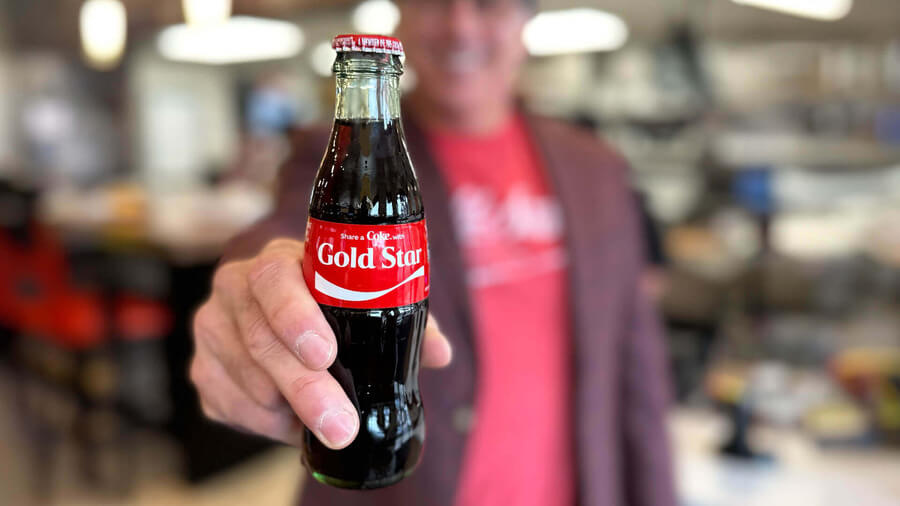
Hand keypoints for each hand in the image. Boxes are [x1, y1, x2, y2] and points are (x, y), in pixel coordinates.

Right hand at [190, 238, 451, 448]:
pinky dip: (267, 423)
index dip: (295, 316)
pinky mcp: (202, 372)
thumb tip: (440, 354)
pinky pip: (229, 407)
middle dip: (305, 389)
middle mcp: (233, 290)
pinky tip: (293, 422)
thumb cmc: (329, 303)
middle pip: (261, 340)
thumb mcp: (365, 299)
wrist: (277, 314)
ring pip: (246, 381)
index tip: (325, 354)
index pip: (273, 279)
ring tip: (330, 424)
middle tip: (343, 425)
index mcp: (276, 262)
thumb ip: (405, 321)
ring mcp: (212, 332)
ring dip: (288, 411)